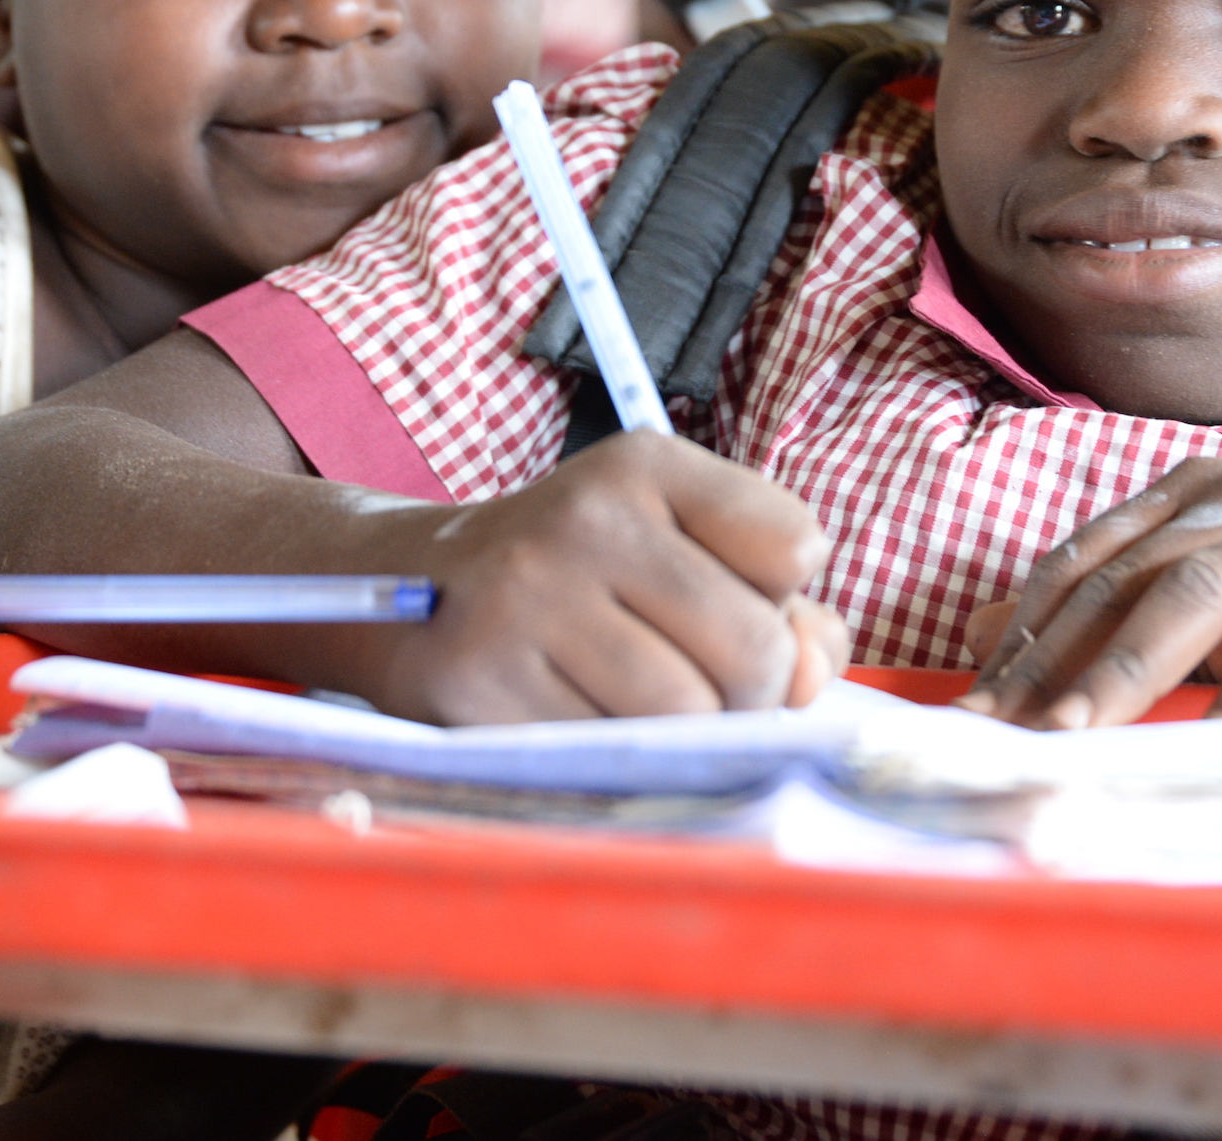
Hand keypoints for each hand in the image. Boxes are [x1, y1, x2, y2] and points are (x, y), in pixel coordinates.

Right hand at [361, 432, 848, 723]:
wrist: (410, 590)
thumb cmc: (580, 579)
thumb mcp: (678, 551)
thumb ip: (781, 610)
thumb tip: (811, 679)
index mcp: (646, 466)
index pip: (794, 545)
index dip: (781, 601)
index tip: (728, 605)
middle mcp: (585, 517)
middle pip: (754, 649)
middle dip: (749, 694)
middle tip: (697, 687)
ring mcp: (526, 595)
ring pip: (684, 714)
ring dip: (680, 737)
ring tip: (633, 706)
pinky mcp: (481, 675)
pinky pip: (603, 751)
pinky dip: (608, 755)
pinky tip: (572, 717)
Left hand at [956, 457, 1221, 727]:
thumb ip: (1120, 615)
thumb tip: (983, 641)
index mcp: (1194, 491)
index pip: (1086, 559)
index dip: (1021, 628)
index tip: (976, 704)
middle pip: (1123, 577)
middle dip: (1052, 659)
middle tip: (1002, 733)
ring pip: (1191, 593)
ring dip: (1124, 671)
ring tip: (1075, 736)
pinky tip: (1209, 746)